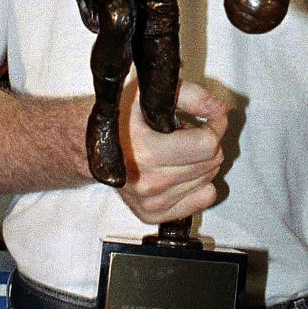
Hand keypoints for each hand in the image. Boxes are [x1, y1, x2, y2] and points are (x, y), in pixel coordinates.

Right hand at [115, 80, 226, 223]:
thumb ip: (192, 96)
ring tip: (176, 151)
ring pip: (208, 180)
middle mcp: (147, 181)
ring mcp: (150, 201)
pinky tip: (181, 171)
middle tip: (187, 134)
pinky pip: (203, 200)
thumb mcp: (150, 94)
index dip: (215, 126)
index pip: (207, 145)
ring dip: (200, 162)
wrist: (89, 145)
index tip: (211, 119)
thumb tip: (218, 109)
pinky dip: (199, 184)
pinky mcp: (152, 214)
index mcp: (146, 152)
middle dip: (206, 143)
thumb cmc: (118, 118)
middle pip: (210, 163)